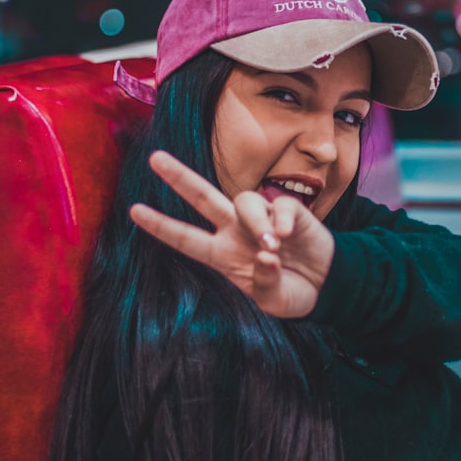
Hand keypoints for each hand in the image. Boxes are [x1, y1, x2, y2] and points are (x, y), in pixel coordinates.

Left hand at [128, 150, 334, 317]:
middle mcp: (236, 231)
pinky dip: (283, 220)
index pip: (186, 238)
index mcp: (223, 255)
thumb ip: (266, 284)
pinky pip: (280, 205)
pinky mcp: (289, 210)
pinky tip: (289, 236)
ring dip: (256, 221)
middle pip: (203, 197)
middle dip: (179, 178)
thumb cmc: (293, 292)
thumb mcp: (276, 301)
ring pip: (244, 200)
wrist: (326, 285)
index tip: (134, 211)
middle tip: (155, 159)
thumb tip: (266, 255)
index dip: (161, 225)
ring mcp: (262, 219)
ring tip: (273, 245)